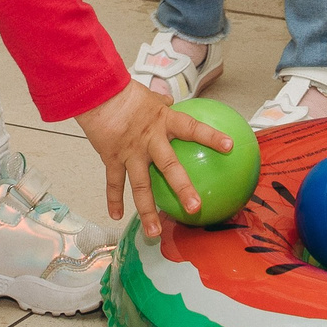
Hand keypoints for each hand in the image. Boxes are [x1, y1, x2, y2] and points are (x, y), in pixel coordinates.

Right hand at [74, 81, 233, 237]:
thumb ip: (164, 106)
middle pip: (169, 167)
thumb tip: (171, 105)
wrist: (97, 93)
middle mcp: (150, 140)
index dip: (211, 136)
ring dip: (147, 210)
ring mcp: (131, 152)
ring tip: (153, 232)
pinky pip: (114, 183)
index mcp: (164, 121)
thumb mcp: (151, 97)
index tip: (229, 147)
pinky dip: (114, 200)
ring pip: (141, 185)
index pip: (192, 128)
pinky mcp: (112, 158)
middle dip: (182, 188)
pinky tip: (117, 216)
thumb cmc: (126, 93)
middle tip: (195, 207)